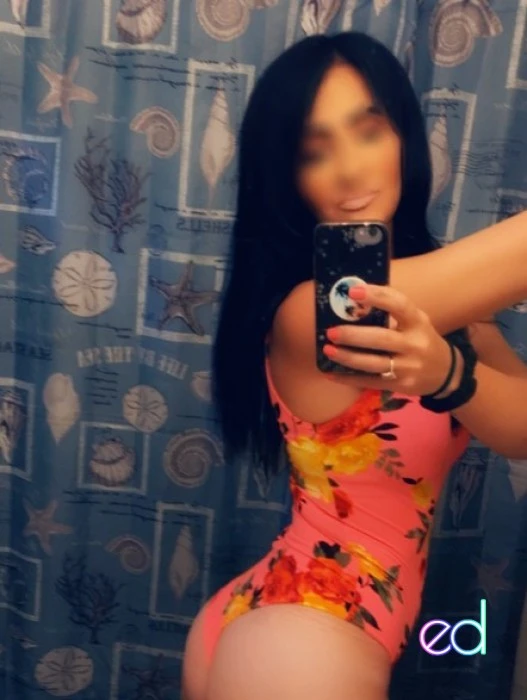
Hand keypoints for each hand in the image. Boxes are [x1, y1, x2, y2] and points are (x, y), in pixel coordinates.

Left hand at [322, 283, 456, 394]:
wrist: (446, 374)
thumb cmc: (422, 340)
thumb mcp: (417, 322)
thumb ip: (393, 313)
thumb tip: (353, 302)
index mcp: (418, 322)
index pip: (399, 305)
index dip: (376, 296)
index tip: (353, 292)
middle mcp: (414, 344)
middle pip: (381, 339)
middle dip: (353, 335)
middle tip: (331, 331)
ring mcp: (408, 367)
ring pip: (374, 363)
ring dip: (348, 358)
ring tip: (328, 350)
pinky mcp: (400, 385)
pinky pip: (370, 382)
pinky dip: (348, 379)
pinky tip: (330, 374)